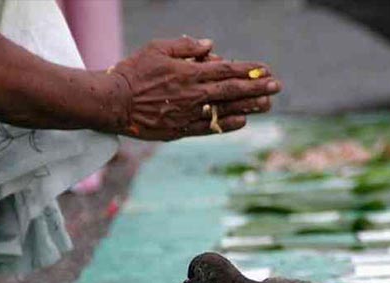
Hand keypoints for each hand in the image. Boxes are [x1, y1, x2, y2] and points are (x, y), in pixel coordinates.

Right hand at [109, 37, 280, 140]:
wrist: (113, 103)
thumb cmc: (133, 72)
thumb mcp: (157, 49)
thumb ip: (186, 47)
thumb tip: (211, 46)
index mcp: (189, 73)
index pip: (226, 70)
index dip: (248, 70)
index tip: (266, 70)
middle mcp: (194, 94)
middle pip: (232, 90)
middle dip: (256, 88)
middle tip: (276, 87)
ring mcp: (189, 114)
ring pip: (226, 110)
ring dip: (248, 107)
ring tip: (267, 105)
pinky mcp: (182, 129)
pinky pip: (210, 128)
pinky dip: (228, 124)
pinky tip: (243, 121)